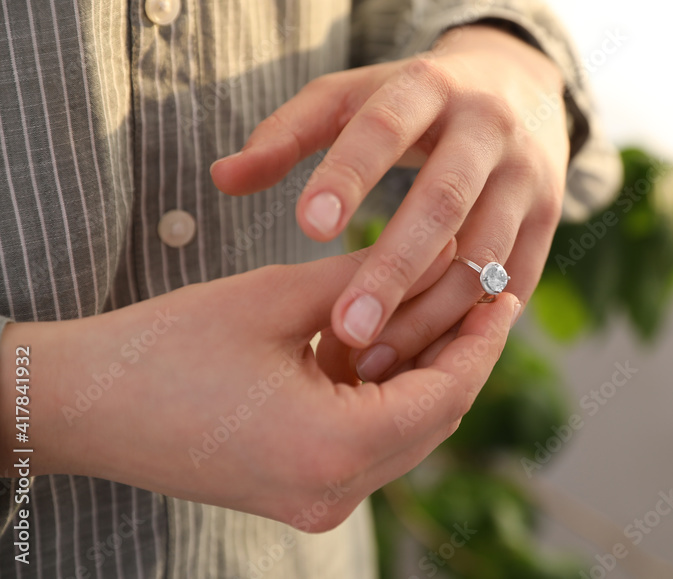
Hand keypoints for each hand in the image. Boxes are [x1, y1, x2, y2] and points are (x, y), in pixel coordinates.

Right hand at [3, 247, 519, 530]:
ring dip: (420, 369)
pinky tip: (379, 339)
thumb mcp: (280, 299)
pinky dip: (383, 392)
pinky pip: (368, 441)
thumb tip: (443, 258)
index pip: (447, 395)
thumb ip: (369, 280)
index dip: (483, 340)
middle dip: (458, 351)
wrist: (81, 404)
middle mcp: (333, 493)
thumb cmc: (167, 346)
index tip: (504, 291)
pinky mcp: (298, 492)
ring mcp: (315, 502)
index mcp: (333, 449)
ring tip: (429, 303)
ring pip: (404, 430)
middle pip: (433, 418)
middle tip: (477, 290)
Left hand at [211, 25, 568, 381]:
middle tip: (344, 330)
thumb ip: (289, 133)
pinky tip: (422, 357)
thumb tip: (222, 179)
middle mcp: (489, 129)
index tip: (307, 227)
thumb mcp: (355, 97)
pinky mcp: (549, 221)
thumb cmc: (414, 101)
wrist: (521, 90)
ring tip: (374, 360)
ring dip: (432, 312)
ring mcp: (528, 177)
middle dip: (396, 268)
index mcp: (432, 84)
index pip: (388, 125)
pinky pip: (512, 283)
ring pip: (484, 254)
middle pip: (446, 200)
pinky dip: (469, 323)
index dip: (349, 174)